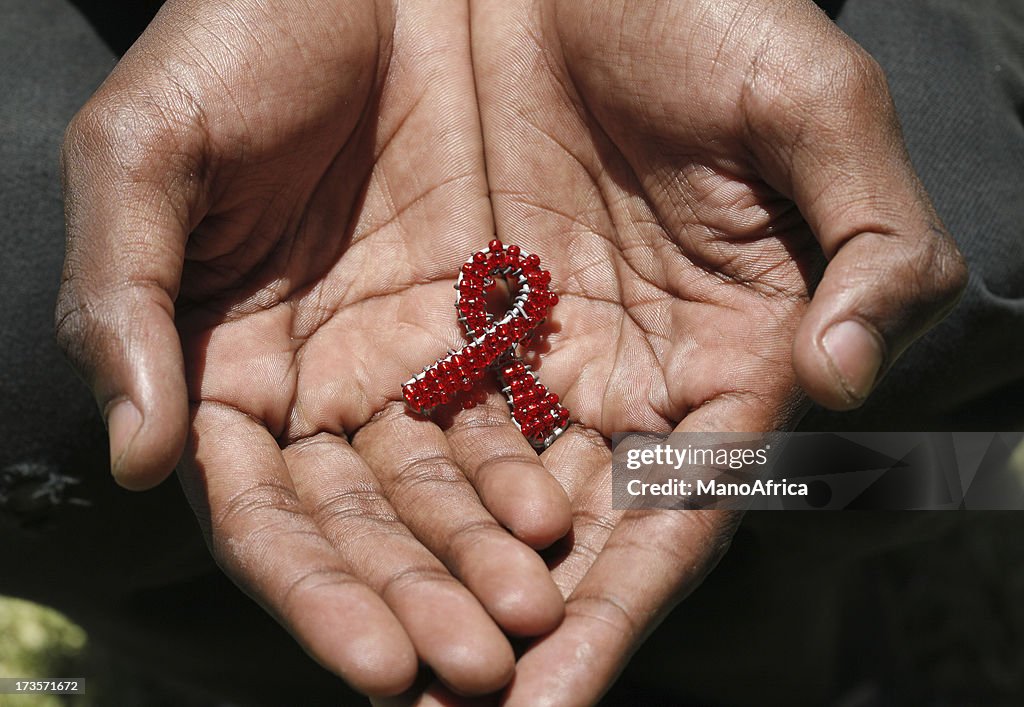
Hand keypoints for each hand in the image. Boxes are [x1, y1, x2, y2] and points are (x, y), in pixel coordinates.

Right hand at [56, 0, 571, 696]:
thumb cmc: (240, 37)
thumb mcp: (146, 152)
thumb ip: (121, 300)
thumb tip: (133, 458)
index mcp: (229, 371)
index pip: (271, 519)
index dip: (318, 595)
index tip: (377, 664)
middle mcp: (326, 387)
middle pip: (369, 528)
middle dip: (418, 602)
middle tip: (474, 675)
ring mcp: (414, 358)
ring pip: (447, 490)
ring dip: (483, 565)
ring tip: (532, 627)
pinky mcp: (495, 320)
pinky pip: (517, 416)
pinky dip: (535, 476)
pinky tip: (565, 527)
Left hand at [425, 0, 960, 702]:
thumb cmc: (706, 14)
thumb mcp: (816, 110)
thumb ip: (873, 247)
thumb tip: (843, 378)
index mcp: (726, 357)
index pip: (677, 512)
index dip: (624, 605)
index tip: (559, 693)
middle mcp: (623, 381)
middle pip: (569, 535)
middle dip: (517, 628)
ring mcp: (527, 355)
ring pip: (475, 497)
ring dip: (435, 582)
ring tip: (389, 674)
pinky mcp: (438, 315)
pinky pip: (402, 419)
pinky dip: (373, 492)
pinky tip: (337, 560)